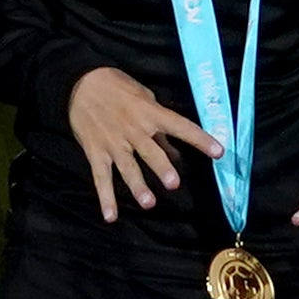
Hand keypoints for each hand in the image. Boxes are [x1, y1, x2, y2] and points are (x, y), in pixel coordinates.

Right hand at [63, 67, 212, 218]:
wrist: (79, 83)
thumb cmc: (117, 88)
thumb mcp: (144, 98)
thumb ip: (159, 126)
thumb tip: (176, 151)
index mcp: (150, 113)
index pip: (180, 126)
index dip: (199, 139)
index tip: (218, 152)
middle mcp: (134, 130)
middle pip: (150, 151)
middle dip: (161, 167)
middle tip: (174, 183)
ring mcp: (113, 143)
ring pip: (127, 167)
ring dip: (138, 186)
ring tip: (148, 203)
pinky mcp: (96, 152)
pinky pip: (101, 177)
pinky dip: (105, 198)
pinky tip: (111, 216)